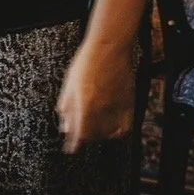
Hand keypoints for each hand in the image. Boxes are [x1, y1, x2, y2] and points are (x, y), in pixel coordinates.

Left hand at [55, 40, 135, 154]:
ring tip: (96, 129)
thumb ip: (66, 108)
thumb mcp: (69, 84)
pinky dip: (120, 132)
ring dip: (100, 135)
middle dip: (85, 137)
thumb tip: (65, 127)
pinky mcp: (128, 101)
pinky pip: (126, 126)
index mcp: (83, 106)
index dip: (73, 146)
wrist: (109, 46)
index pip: (77, 137)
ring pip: (108, 134)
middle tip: (82, 133)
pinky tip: (114, 128)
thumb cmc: (88, 61)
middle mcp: (100, 110)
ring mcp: (116, 106)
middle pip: (92, 137)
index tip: (71, 149)